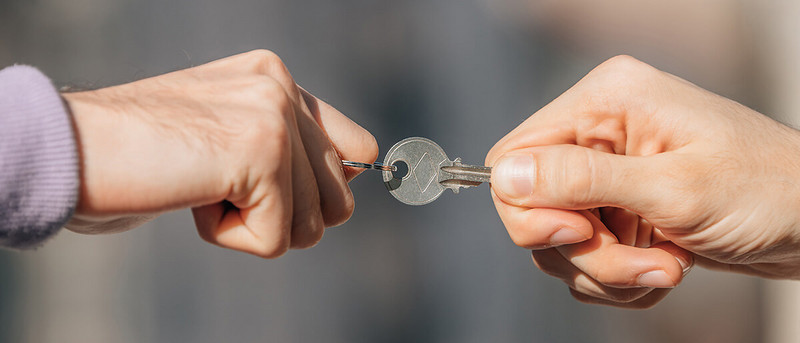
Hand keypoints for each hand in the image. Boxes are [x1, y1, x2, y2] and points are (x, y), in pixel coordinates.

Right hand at [62, 50, 377, 257]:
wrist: (71, 150)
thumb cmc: (139, 156)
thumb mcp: (223, 140)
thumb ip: (286, 149)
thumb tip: (352, 188)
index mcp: (275, 79)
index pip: (358, 147)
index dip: (327, 188)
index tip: (277, 192)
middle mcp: (282, 88)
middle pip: (339, 200)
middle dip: (281, 216)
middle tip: (220, 188)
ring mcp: (275, 115)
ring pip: (311, 225)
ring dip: (251, 226)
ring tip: (199, 186)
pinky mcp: (263, 151)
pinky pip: (277, 239)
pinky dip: (230, 237)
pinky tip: (191, 197)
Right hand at [486, 55, 799, 307]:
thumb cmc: (767, 189)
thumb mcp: (675, 188)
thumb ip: (583, 181)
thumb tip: (506, 175)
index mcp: (606, 102)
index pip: (516, 157)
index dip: (530, 206)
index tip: (579, 235)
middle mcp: (599, 133)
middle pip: (533, 206)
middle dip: (584, 250)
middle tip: (641, 263)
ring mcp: (609, 173)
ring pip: (559, 241)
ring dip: (608, 271)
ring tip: (665, 268)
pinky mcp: (619, 207)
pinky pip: (586, 258)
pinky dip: (620, 278)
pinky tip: (664, 267)